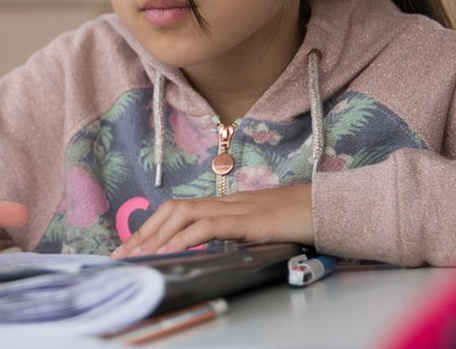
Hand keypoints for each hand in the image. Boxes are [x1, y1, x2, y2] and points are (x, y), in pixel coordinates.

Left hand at [111, 184, 313, 257]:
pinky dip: (186, 237)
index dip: (151, 227)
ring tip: (139, 255)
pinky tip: (171, 250)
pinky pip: (210, 225)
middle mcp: (225, 201)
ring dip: (157, 234)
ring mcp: (237, 208)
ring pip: (184, 213)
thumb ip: (235, 236)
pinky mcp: (250, 219)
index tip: (130, 246)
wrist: (332, 208)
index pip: (178, 210)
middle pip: (173, 209)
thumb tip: (212, 253)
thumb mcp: (259, 231)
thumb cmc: (300, 221)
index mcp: (225, 204)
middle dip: (144, 231)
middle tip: (123, 255)